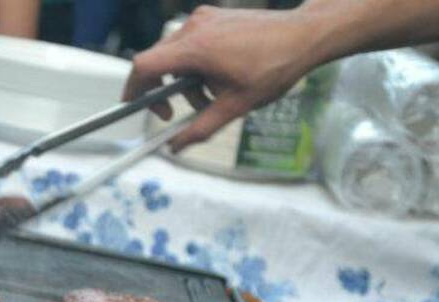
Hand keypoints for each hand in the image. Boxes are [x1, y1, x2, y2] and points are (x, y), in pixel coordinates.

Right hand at [123, 6, 318, 150]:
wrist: (306, 35)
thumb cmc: (276, 65)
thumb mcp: (235, 106)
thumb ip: (200, 129)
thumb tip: (176, 147)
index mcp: (196, 49)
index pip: (144, 66)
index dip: (133, 88)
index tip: (135, 107)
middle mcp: (194, 28)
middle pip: (157, 62)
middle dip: (164, 90)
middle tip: (178, 112)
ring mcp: (204, 19)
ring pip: (175, 55)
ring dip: (184, 80)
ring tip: (210, 96)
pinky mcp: (213, 17)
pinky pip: (190, 43)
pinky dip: (195, 65)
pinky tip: (218, 77)